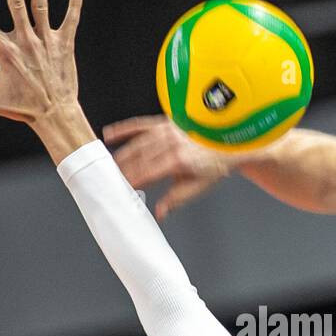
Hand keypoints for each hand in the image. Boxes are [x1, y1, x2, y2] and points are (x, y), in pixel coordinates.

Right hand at [104, 115, 233, 217]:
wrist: (228, 144)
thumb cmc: (214, 165)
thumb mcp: (198, 188)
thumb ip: (176, 199)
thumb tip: (159, 213)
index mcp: (179, 160)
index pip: (149, 172)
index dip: (133, 180)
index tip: (120, 188)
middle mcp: (171, 143)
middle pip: (140, 158)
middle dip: (122, 169)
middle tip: (108, 179)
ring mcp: (167, 130)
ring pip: (138, 143)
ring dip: (121, 154)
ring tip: (108, 166)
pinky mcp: (165, 122)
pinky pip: (140, 124)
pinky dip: (124, 129)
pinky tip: (110, 134)